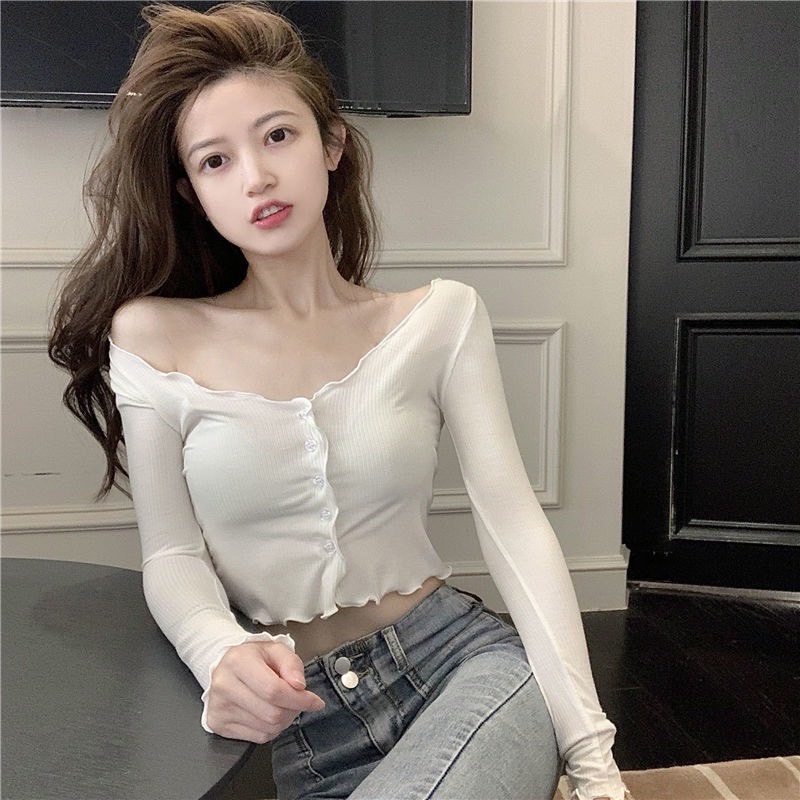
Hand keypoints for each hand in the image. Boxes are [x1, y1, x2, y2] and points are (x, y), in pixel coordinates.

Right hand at [205, 640, 324, 742]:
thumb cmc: (254, 658)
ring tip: (282, 704)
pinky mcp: (218, 724)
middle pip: (272, 712)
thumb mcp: (276, 650)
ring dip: (284, 720)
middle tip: (298, 700)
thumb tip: (299, 685)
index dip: (299, 699)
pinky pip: (258, 737)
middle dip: (294, 709)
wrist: (226, 665)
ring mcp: (219, 707)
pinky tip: (269, 713)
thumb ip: (292, 664)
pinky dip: (272, 728)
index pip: (274, 690)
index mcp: (238, 662)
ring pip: (267, 728)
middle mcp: (224, 685)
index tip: (314, 701)